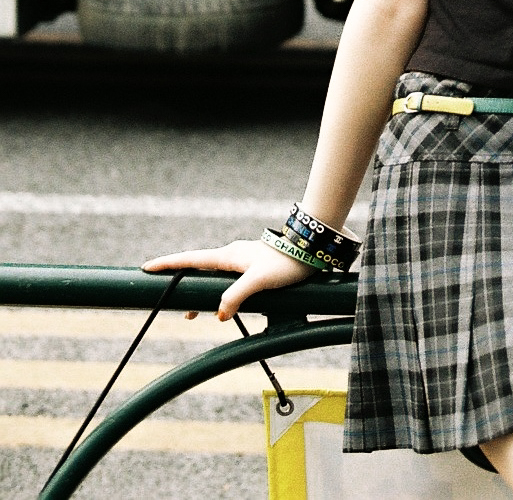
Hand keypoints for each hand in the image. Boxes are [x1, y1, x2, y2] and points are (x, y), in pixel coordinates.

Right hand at [142, 238, 312, 320]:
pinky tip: (221, 309)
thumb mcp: (259, 280)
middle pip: (199, 271)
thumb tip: (218, 315)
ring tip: (192, 315)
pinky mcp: (253, 269)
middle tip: (169, 301)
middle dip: (182, 284)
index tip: (147, 268)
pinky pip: (227, 283)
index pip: (191, 259)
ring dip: (202, 295)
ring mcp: (242, 262)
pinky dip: (219, 295)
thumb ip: (236, 296)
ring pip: (214, 279)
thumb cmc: (286, 264)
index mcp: (228, 256)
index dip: (168, 264)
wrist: (311, 252)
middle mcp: (232, 256)